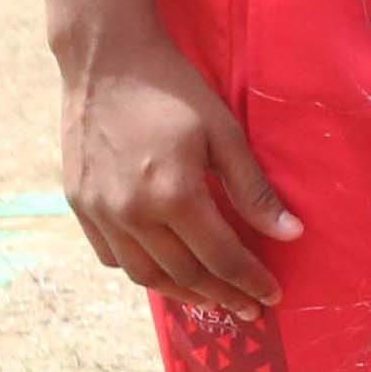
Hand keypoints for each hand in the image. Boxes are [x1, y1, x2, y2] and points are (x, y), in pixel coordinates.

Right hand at [62, 39, 294, 313]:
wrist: (107, 63)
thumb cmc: (175, 92)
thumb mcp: (225, 135)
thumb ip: (253, 190)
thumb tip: (290, 234)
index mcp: (173, 195)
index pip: (221, 258)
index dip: (250, 281)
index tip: (273, 295)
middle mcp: (130, 212)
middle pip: (183, 274)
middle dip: (222, 296)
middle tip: (249, 309)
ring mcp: (99, 211)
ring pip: (145, 274)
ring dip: (182, 293)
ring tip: (213, 300)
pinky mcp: (79, 204)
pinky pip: (113, 256)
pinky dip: (143, 271)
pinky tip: (166, 272)